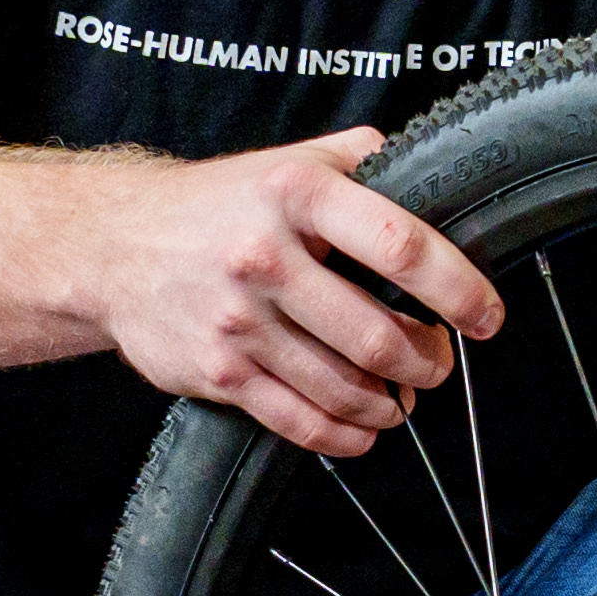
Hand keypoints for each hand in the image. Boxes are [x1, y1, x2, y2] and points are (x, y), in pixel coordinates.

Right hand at [84, 128, 503, 456]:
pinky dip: (345, 436)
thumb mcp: (287, 160)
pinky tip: (363, 429)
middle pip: (376, 335)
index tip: (485, 316)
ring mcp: (237, 320)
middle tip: (438, 361)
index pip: (399, 245)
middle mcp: (265, 256)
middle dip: (427, 361)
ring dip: (390, 403)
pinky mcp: (217, 371)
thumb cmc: (215, 204)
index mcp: (296, 194)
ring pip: (343, 387)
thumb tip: (435, 168)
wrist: (111, 245)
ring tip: (403, 396)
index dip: (456, 288)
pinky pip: (298, 420)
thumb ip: (359, 160)